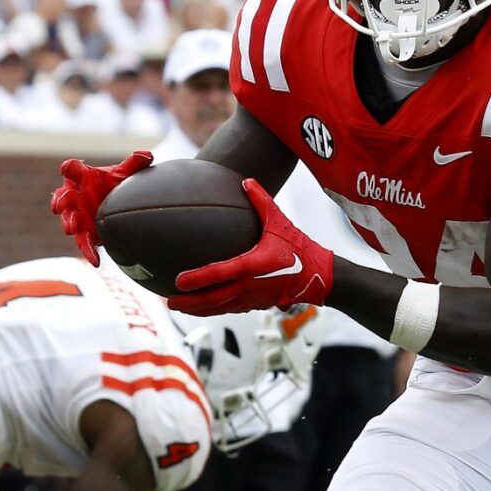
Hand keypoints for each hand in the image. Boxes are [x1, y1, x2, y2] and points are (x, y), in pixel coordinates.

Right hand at [52, 149, 153, 265]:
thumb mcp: (123, 174)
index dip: (69, 169)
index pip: (72, 170)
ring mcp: (77, 216)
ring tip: (71, 228)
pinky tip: (96, 261)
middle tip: (60, 205)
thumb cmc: (112, 184)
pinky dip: (88, 252)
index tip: (67, 168)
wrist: (115, 203)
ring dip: (68, 224)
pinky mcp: (85, 233)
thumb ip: (133, 164)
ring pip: (69, 221)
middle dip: (61, 201)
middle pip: (63, 198)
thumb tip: (148, 155)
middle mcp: (74, 196)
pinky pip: (84, 243)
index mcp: (80, 178)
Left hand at [170, 179, 334, 314]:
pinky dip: (215, 309)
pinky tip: (203, 308)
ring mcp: (255, 298)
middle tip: (169, 301)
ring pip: (221, 307)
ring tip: (179, 307)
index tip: (179, 280)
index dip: (199, 278)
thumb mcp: (280, 221)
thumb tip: (245, 180)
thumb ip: (261, 200)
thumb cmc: (300, 247)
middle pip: (215, 299)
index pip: (221, 274)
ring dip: (199, 309)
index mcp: (254, 265)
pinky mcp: (259, 304)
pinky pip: (232, 309)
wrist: (321, 276)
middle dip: (191, 303)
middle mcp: (252, 286)